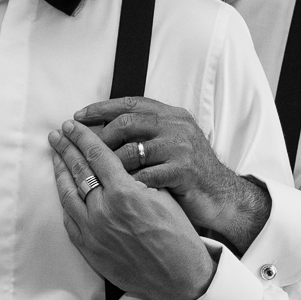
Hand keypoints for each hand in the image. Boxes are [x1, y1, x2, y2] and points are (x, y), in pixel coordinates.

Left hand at [48, 120, 216, 299]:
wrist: (178, 278)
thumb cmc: (179, 237)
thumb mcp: (164, 197)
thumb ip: (138, 176)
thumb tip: (120, 159)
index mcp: (124, 192)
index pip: (97, 154)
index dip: (83, 137)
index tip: (73, 125)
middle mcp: (104, 209)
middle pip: (78, 170)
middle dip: (66, 148)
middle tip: (57, 134)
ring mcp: (92, 230)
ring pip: (68, 193)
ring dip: (61, 172)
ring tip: (56, 156)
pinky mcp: (88, 248)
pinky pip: (70, 218)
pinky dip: (65, 199)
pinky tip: (64, 189)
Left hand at [73, 97, 271, 254]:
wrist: (222, 196)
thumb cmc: (189, 172)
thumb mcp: (171, 143)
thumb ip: (146, 132)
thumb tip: (101, 129)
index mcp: (172, 115)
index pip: (130, 103)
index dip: (101, 108)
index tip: (78, 117)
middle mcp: (177, 126)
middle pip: (127, 123)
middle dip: (99, 137)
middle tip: (81, 150)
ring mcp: (181, 147)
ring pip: (131, 151)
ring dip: (110, 166)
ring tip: (95, 176)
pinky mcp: (183, 170)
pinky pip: (144, 176)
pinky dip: (127, 185)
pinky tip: (116, 194)